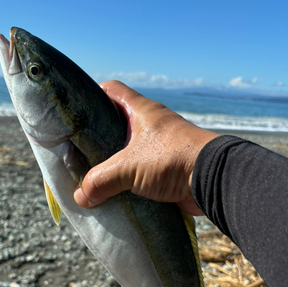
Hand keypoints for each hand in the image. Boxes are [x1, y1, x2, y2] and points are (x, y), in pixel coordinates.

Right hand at [74, 80, 218, 215]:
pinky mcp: (166, 167)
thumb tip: (80, 196)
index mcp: (141, 111)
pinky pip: (140, 170)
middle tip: (79, 152)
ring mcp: (160, 145)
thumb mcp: (129, 167)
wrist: (213, 180)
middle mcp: (151, 124)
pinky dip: (128, 179)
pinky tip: (114, 191)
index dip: (91, 95)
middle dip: (98, 138)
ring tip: (93, 175)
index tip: (75, 112)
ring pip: (128, 149)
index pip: (111, 90)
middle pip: (116, 122)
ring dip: (113, 163)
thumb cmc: (172, 159)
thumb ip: (101, 180)